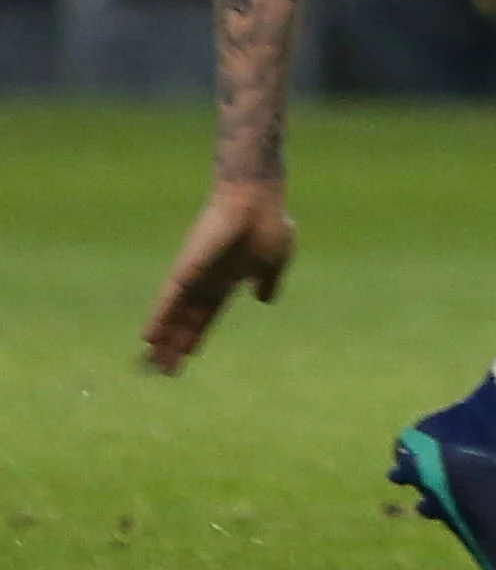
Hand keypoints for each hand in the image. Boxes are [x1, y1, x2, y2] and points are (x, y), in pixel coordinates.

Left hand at [142, 183, 294, 373]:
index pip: (206, 316)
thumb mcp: (274, 261)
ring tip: (149, 364)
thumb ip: (268, 282)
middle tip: (164, 370)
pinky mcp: (186, 269)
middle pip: (185, 320)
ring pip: (172, 315)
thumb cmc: (268, 223)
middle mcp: (205, 280)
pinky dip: (158, 320)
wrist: (257, 198)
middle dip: (176, 344)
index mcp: (227, 281)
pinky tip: (148, 339)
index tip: (187, 356)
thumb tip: (264, 299)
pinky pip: (168, 300)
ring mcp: (193, 275)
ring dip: (163, 339)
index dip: (196, 336)